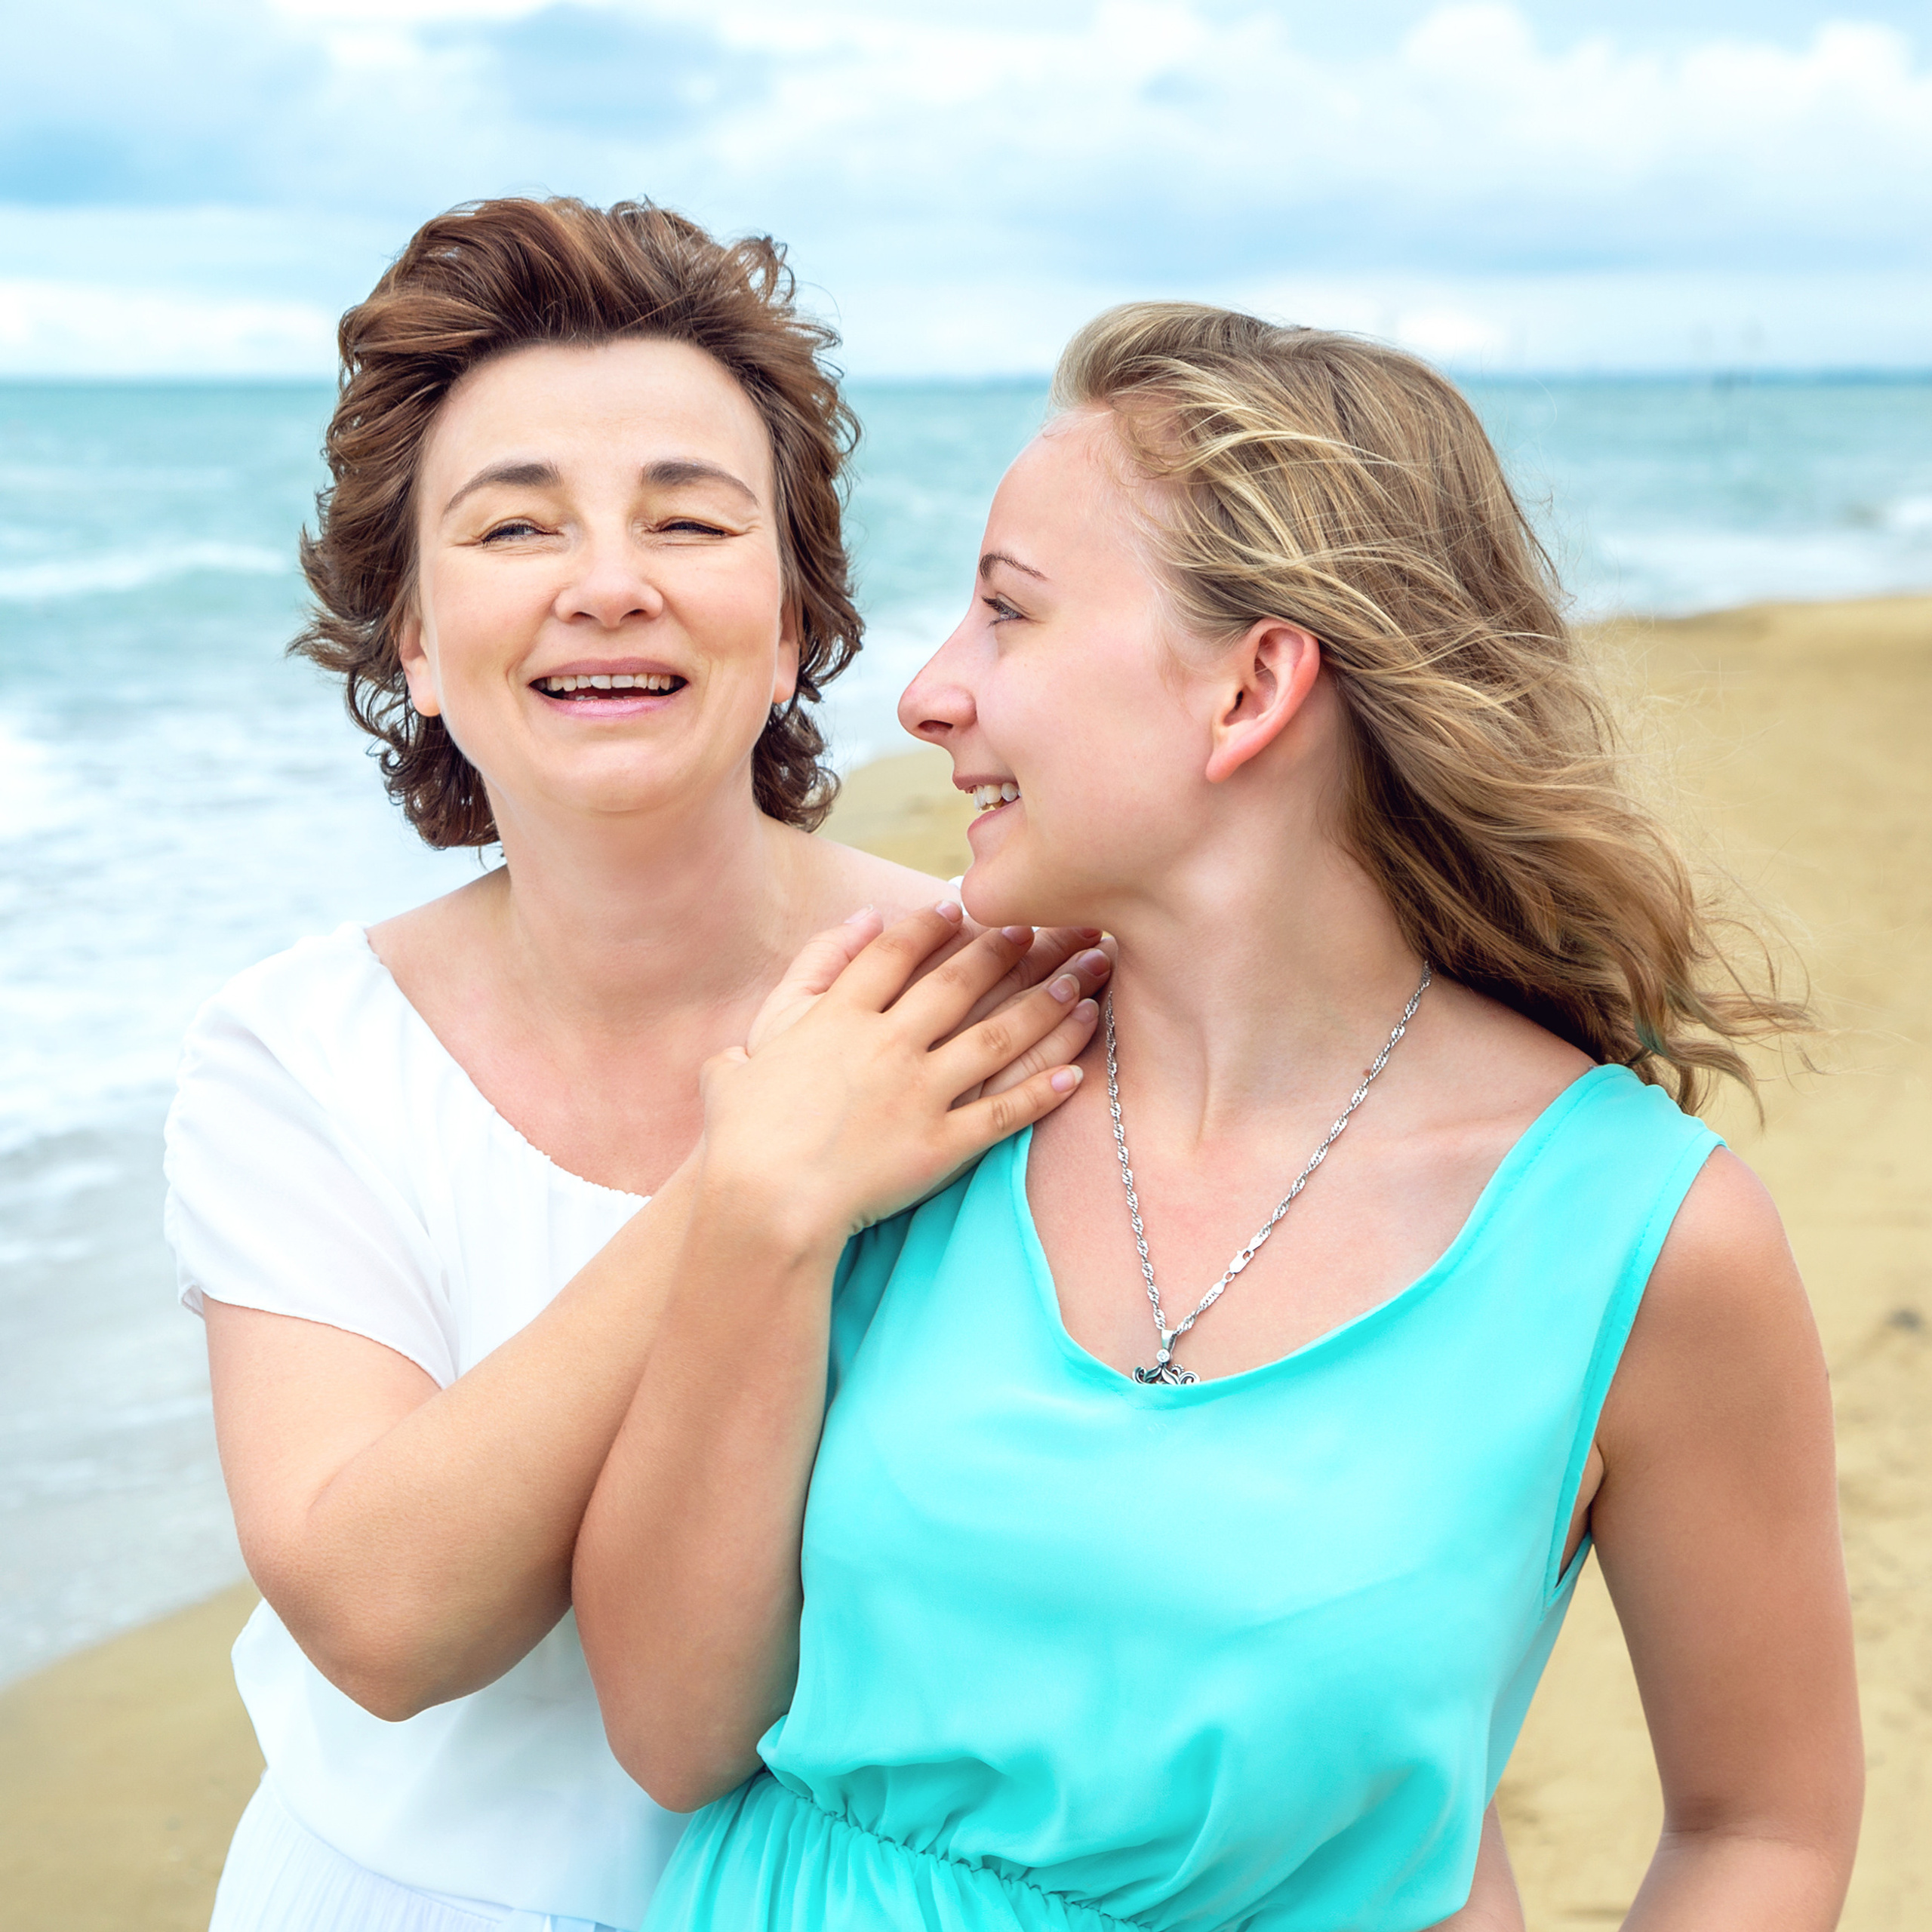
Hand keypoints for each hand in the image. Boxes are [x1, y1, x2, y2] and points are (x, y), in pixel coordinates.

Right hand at [701, 904, 1098, 1247]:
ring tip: (1081, 981)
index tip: (959, 908)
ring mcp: (920, 1094)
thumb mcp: (748, 1045)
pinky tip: (1076, 1072)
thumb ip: (801, 977)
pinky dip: (1043, 1092)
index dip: (930, 927)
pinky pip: (1004, 1111)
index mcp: (838, 1018)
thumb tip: (854, 922)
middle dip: (1004, 952)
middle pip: (959, 984)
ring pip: (998, 1038)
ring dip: (1045, 1007)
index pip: (894, 955)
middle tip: (1038, 929)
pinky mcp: (942, 1145)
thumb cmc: (742, 1135)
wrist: (764, 1205)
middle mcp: (888, 1045)